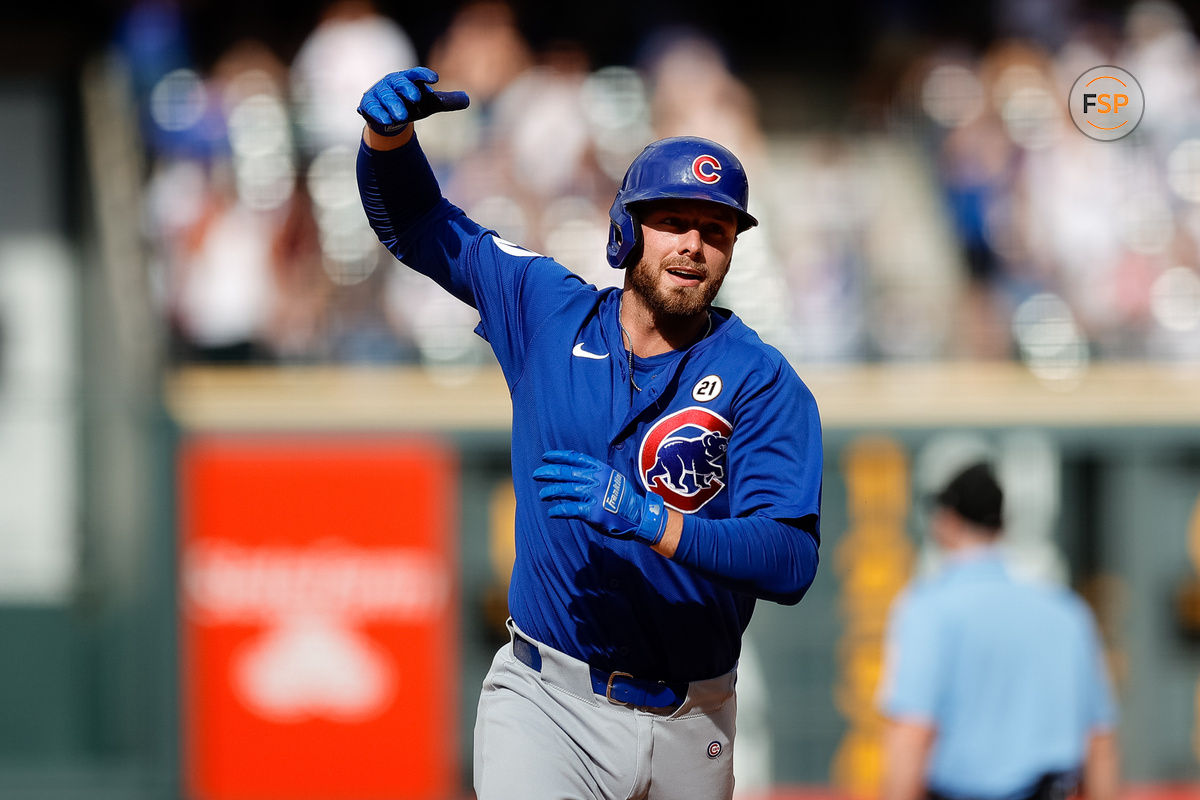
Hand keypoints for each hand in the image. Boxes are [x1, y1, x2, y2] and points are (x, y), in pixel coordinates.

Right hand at [357, 67, 469, 135]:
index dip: (424, 75)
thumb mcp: (429, 104)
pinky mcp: (368, 105)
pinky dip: (379, 114)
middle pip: (400, 83)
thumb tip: (467, 100)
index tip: (435, 79)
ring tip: (401, 117)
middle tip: (416, 98)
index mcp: (407, 79)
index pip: (416, 74)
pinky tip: (387, 121)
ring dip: (394, 106)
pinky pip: (373, 108)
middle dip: (407, 90)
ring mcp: (379, 93)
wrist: (389, 117)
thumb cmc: (410, 105)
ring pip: (386, 97)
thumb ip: (446, 102)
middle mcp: (392, 83)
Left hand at [533, 450, 667, 545]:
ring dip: (550, 492)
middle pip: (566, 473)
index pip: (575, 458)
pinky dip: (558, 510)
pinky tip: (551, 512)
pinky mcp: (592, 512)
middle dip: (549, 473)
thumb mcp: (612, 477)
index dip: (558, 457)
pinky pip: (570, 509)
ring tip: (542, 495)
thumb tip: (574, 470)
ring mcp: (594, 495)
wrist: (638, 516)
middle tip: (536, 475)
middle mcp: (596, 479)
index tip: (545, 457)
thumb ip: (595, 473)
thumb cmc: (623, 497)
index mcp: (601, 469)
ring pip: (565, 490)